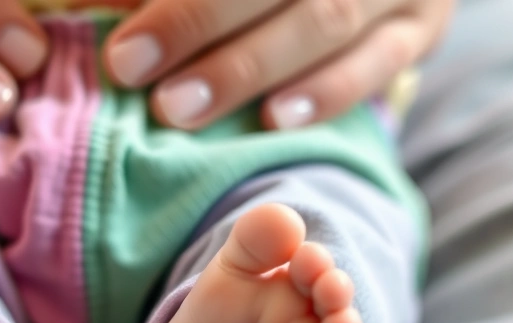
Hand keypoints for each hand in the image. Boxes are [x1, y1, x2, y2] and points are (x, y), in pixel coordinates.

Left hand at [104, 0, 454, 129]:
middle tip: (132, 72)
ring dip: (248, 66)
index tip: (122, 45)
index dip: (184, 2)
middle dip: (199, 22)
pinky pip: (381, 62)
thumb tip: (87, 3)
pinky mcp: (425, 25)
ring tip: (181, 109)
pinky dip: (327, 92)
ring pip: (325, 17)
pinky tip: (275, 119)